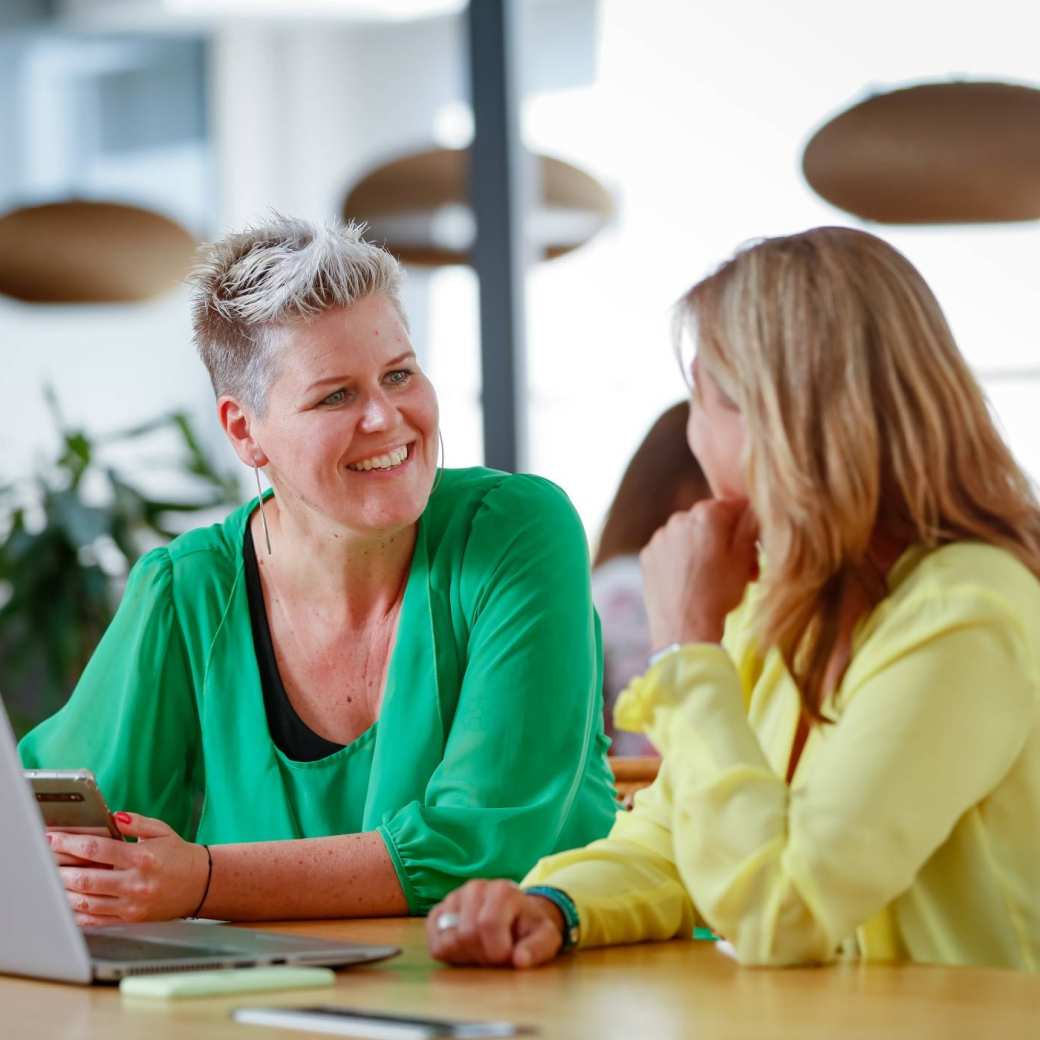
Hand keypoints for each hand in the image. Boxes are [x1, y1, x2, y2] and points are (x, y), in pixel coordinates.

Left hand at [47, 812, 209, 926]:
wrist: (201, 884)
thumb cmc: (179, 855)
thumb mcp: (162, 831)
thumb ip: (136, 822)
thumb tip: (112, 816)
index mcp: (142, 857)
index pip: (98, 849)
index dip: (71, 843)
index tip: (54, 838)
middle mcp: (135, 883)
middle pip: (86, 877)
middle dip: (60, 868)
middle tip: (46, 858)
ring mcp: (131, 904)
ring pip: (86, 900)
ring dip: (64, 890)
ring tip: (52, 878)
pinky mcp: (130, 920)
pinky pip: (95, 919)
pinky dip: (76, 911)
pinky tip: (67, 900)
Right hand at [426, 880, 564, 968]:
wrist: (515, 916)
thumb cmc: (528, 928)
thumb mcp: (546, 937)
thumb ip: (538, 948)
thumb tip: (520, 960)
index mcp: (502, 890)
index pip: (487, 925)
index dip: (498, 950)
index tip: (508, 956)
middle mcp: (474, 888)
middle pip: (466, 934)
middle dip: (483, 955)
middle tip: (495, 955)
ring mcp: (453, 899)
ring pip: (448, 939)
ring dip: (466, 956)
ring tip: (482, 951)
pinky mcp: (439, 913)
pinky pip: (434, 942)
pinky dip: (449, 954)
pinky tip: (466, 950)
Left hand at [640, 498, 758, 649]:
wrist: (684, 628)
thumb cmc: (719, 593)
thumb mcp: (744, 559)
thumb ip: (749, 527)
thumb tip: (752, 510)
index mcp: (706, 514)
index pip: (734, 507)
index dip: (748, 526)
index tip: (755, 547)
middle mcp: (679, 519)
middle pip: (710, 522)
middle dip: (726, 540)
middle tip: (742, 568)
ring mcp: (660, 538)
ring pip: (689, 536)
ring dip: (703, 549)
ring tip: (715, 579)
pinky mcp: (648, 556)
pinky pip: (670, 551)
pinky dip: (682, 560)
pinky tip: (692, 582)